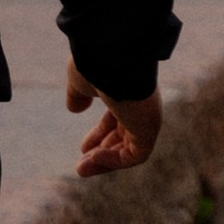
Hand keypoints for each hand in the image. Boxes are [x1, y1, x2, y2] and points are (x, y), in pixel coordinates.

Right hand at [67, 61, 161, 176]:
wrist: (110, 55)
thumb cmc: (95, 63)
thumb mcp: (80, 80)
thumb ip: (77, 94)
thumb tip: (74, 108)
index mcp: (126, 93)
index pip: (117, 120)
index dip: (99, 136)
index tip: (83, 148)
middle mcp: (140, 106)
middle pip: (124, 138)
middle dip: (102, 153)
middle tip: (81, 165)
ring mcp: (146, 118)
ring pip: (129, 150)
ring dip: (104, 162)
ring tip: (81, 169)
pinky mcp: (149, 129)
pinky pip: (134, 155)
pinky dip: (114, 161)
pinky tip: (93, 158)